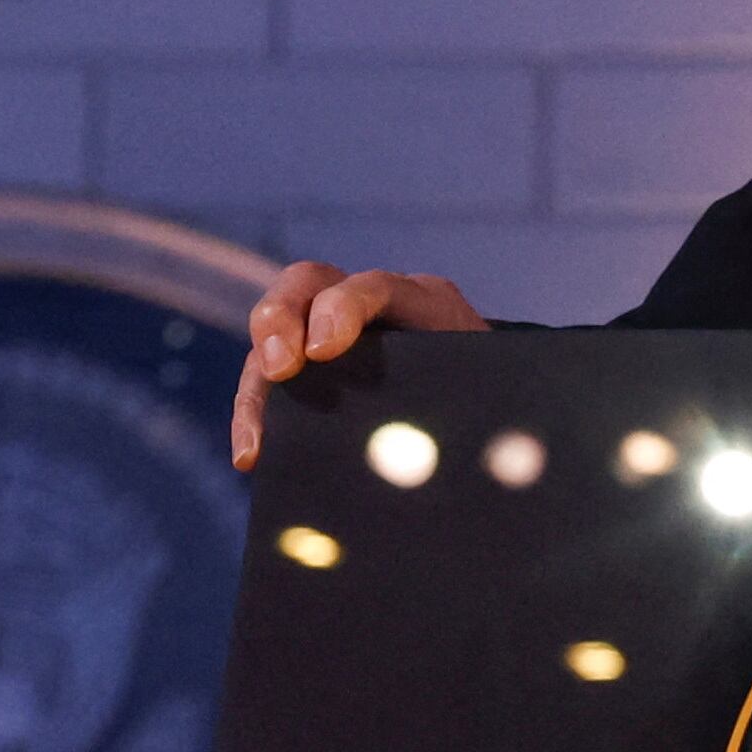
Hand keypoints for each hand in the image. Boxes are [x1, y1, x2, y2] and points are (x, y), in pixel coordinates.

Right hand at [231, 261, 487, 469]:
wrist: (494, 410)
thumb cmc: (498, 408)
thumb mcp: (494, 404)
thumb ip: (472, 416)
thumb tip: (453, 467)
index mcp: (427, 305)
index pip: (378, 286)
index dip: (345, 309)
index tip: (323, 351)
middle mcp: (371, 307)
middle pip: (308, 283)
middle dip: (282, 320)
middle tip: (279, 368)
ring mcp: (334, 332)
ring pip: (277, 330)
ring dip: (258, 380)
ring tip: (255, 441)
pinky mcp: (311, 369)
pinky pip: (267, 380)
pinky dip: (255, 413)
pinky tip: (252, 456)